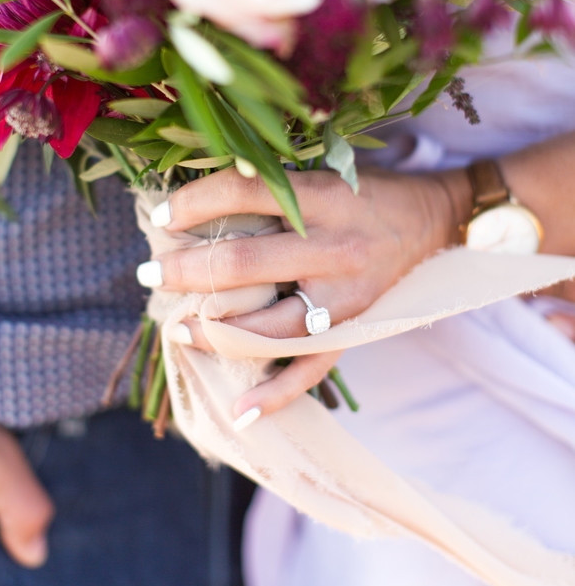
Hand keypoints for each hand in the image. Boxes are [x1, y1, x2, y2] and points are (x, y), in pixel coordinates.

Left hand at [143, 166, 460, 422]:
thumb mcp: (323, 172)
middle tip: (150, 272)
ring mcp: (346, 297)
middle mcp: (334, 247)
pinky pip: (312, 370)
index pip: (243, 193)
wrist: (435, 220)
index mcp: (323, 197)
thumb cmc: (366, 192)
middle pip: (244, 265)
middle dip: (186, 271)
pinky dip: (276, 395)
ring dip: (213, 332)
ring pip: (269, 327)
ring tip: (177, 328)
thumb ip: (270, 186)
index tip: (162, 215)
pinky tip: (240, 413)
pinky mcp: (355, 330)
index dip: (194, 203)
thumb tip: (198, 200)